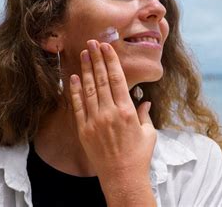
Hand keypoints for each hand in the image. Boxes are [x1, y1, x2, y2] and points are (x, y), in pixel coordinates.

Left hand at [69, 39, 156, 202]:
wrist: (122, 178)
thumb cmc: (139, 156)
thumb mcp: (148, 133)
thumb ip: (144, 114)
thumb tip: (145, 100)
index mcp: (127, 111)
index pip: (117, 79)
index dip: (111, 61)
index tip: (107, 47)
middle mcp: (110, 113)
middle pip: (101, 79)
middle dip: (96, 59)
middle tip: (92, 43)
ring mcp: (95, 121)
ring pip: (89, 89)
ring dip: (86, 70)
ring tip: (83, 54)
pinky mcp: (84, 130)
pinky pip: (77, 106)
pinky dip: (74, 91)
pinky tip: (73, 78)